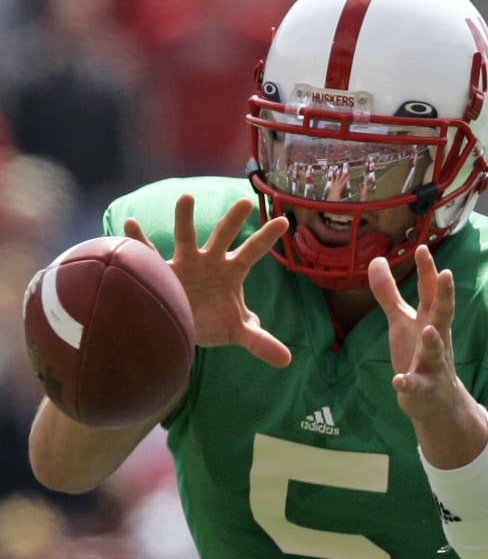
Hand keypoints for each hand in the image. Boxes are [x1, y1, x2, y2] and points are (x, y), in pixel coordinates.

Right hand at [124, 194, 291, 367]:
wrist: (183, 326)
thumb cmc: (213, 321)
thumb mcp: (237, 331)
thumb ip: (260, 341)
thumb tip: (287, 361)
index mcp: (232, 271)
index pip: (253, 252)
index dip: (266, 238)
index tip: (285, 222)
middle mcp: (209, 261)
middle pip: (223, 237)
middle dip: (233, 221)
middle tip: (246, 202)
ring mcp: (185, 263)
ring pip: (186, 237)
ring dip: (185, 218)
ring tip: (186, 198)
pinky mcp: (162, 271)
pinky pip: (150, 254)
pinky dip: (139, 240)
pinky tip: (130, 224)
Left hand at [368, 245, 457, 420]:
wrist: (437, 400)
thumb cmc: (419, 353)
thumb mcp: (402, 321)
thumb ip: (388, 293)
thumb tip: (377, 260)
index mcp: (429, 320)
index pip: (429, 292)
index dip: (427, 271)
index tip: (422, 247)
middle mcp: (435, 338)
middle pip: (442, 314)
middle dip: (446, 295)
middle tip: (447, 273)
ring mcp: (433, 364)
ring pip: (436, 351)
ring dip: (433, 340)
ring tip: (427, 329)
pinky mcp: (424, 388)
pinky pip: (416, 385)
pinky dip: (408, 383)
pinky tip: (398, 381)